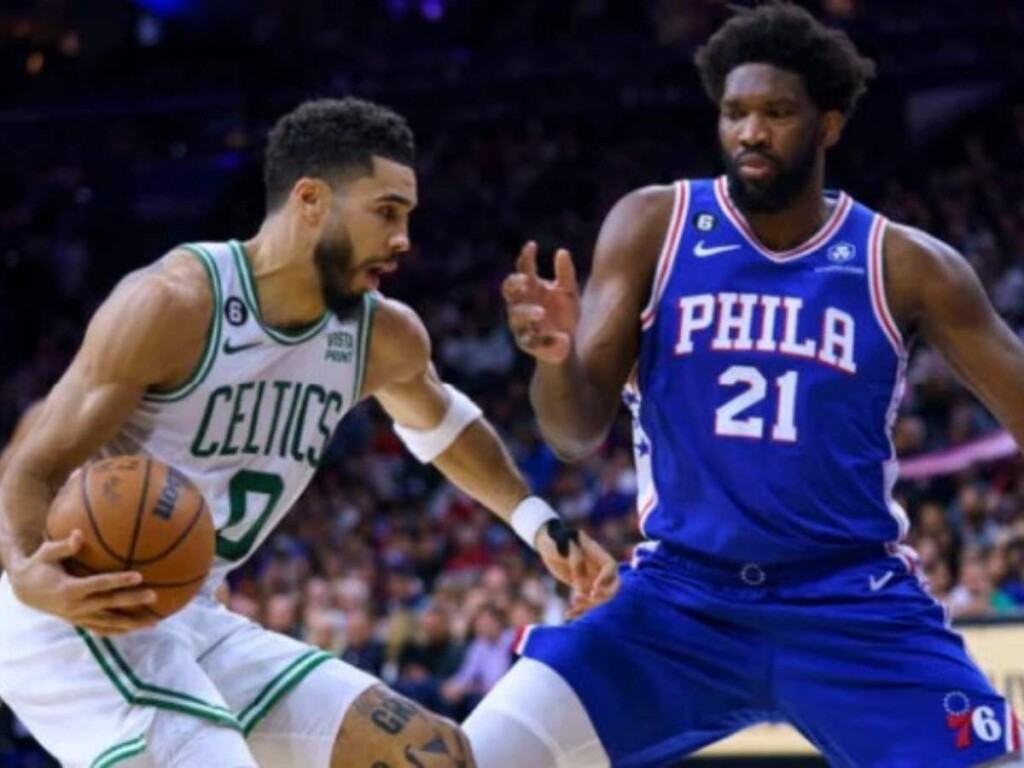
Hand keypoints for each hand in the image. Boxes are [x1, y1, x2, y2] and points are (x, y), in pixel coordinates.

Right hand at [9, 530, 158, 635]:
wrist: (23, 591)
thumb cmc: (39, 566)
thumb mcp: (46, 553)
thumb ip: (64, 546)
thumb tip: (79, 534)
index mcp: (68, 588)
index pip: (99, 584)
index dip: (119, 580)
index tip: (139, 576)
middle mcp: (74, 606)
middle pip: (109, 604)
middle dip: (132, 600)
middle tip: (154, 595)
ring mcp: (77, 617)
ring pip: (108, 622)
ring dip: (130, 623)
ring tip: (154, 622)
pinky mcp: (78, 622)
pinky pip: (100, 629)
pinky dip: (118, 631)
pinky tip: (136, 630)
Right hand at [503, 241, 580, 363]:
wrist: (567, 342)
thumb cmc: (564, 312)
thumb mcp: (569, 292)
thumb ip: (565, 274)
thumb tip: (562, 251)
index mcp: (530, 288)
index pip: (522, 269)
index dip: (525, 257)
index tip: (532, 246)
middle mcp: (520, 304)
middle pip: (508, 290)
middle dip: (515, 285)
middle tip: (526, 280)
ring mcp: (521, 324)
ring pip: (516, 316)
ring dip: (527, 312)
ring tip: (541, 312)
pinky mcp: (527, 343)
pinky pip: (531, 341)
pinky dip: (546, 340)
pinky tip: (561, 338)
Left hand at [535, 523, 619, 619]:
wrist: (547, 542)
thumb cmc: (555, 538)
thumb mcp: (563, 543)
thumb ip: (574, 559)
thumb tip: (580, 585)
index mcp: (596, 553)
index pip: (610, 566)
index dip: (606, 578)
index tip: (594, 587)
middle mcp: (597, 567)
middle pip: (611, 584)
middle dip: (604, 595)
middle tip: (590, 598)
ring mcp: (591, 577)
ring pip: (598, 596)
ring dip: (589, 605)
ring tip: (574, 607)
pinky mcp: (582, 586)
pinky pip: (585, 600)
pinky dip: (579, 609)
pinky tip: (568, 615)